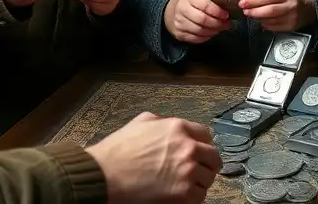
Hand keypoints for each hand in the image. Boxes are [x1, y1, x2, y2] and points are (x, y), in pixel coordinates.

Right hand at [86, 111, 220, 203]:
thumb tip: (167, 124)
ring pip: (208, 178)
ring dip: (199, 182)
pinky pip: (200, 197)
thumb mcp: (140, 123)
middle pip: (213, 157)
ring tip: (184, 185)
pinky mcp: (184, 193)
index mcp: (178, 128)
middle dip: (206, 164)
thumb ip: (160, 121)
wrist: (104, 175)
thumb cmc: (117, 151)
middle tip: (198, 171)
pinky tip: (180, 196)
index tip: (199, 152)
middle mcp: (188, 148)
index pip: (206, 135)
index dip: (202, 144)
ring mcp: (188, 171)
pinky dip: (192, 198)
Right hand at [164, 0, 230, 43]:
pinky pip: (196, 38)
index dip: (218, 11)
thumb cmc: (188, 3)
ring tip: (220, 28)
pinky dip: (206, 37)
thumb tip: (225, 11)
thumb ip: (210, 2)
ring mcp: (179, 23)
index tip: (226, 14)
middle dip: (218, 23)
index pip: (205, 5)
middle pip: (203, 20)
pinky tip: (211, 32)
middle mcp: (181, 10)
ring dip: (214, 31)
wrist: (169, 11)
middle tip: (226, 23)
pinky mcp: (179, 34)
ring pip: (200, 31)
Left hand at [240, 0, 313, 32]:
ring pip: (270, 16)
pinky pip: (273, 25)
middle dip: (253, 6)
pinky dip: (263, 22)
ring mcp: (292, 15)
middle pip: (269, 6)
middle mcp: (291, 1)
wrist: (306, 8)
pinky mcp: (290, 25)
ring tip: (249, 12)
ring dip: (256, 15)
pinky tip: (260, 19)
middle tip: (243, 6)